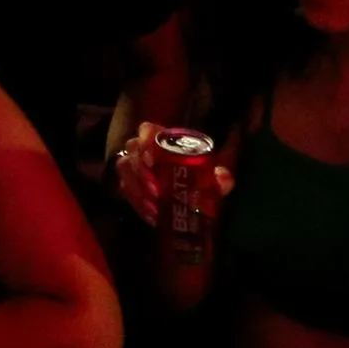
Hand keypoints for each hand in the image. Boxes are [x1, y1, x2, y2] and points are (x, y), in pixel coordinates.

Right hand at [110, 121, 234, 234]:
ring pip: (124, 172)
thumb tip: (224, 178)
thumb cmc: (196, 173)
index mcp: (161, 138)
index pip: (146, 131)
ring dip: (138, 191)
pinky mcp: (128, 183)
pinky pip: (126, 191)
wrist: (186, 187)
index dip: (145, 143)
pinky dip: (138, 204)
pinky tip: (152, 216)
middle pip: (132, 154)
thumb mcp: (209, 174)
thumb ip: (218, 176)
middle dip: (141, 174)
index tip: (152, 160)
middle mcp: (142, 148)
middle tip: (156, 192)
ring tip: (154, 208)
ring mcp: (132, 165)